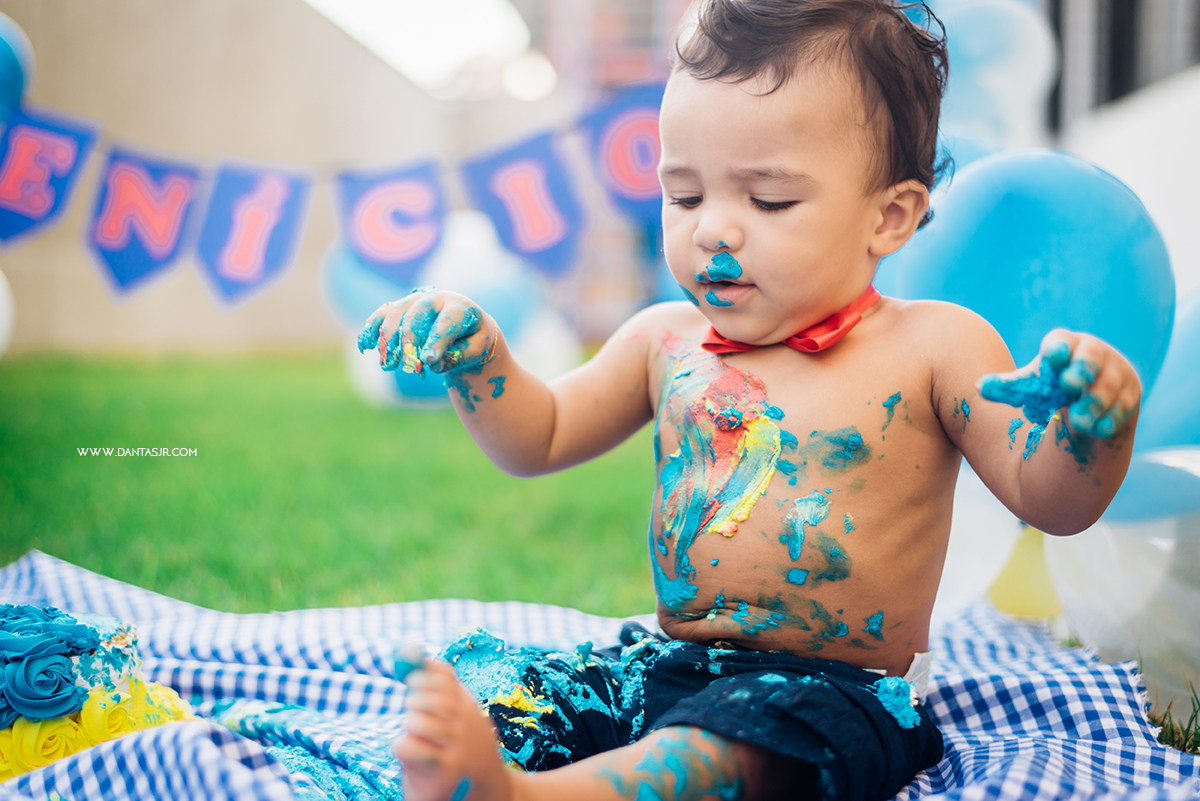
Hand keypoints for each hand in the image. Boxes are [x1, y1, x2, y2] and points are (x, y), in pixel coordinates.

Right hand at [358, 289, 499, 375]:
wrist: (466, 324)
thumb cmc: (472, 338)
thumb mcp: (477, 348)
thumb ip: (460, 356)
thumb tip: (434, 364)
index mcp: (458, 307)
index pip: (446, 322)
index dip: (436, 341)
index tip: (428, 361)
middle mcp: (434, 299)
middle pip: (416, 315)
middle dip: (409, 342)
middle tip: (407, 367)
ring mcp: (414, 301)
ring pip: (396, 313)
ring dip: (388, 340)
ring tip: (387, 365)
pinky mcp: (399, 308)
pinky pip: (381, 314)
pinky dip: (371, 328)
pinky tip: (365, 346)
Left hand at [392, 659, 508, 800]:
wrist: (486, 791)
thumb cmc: (458, 748)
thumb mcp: (454, 713)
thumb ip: (433, 683)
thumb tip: (408, 648)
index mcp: (466, 705)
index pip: (442, 677)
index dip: (422, 676)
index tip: (413, 684)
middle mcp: (466, 723)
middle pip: (429, 699)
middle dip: (414, 702)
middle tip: (414, 712)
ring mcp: (458, 747)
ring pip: (419, 722)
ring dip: (411, 726)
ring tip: (417, 735)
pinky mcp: (446, 771)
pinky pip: (412, 747)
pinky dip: (404, 746)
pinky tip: (410, 752)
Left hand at [978, 329, 1140, 438]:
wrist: (1091, 400)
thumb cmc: (1054, 388)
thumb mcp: (1032, 387)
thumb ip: (1008, 388)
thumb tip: (979, 387)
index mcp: (1067, 346)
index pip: (1062, 341)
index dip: (1058, 347)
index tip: (1053, 356)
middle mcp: (1094, 354)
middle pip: (1091, 357)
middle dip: (1081, 369)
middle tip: (1070, 383)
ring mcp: (1115, 374)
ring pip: (1108, 385)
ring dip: (1094, 402)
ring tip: (1079, 419)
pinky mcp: (1130, 396)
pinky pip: (1123, 407)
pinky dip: (1110, 418)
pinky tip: (1099, 429)